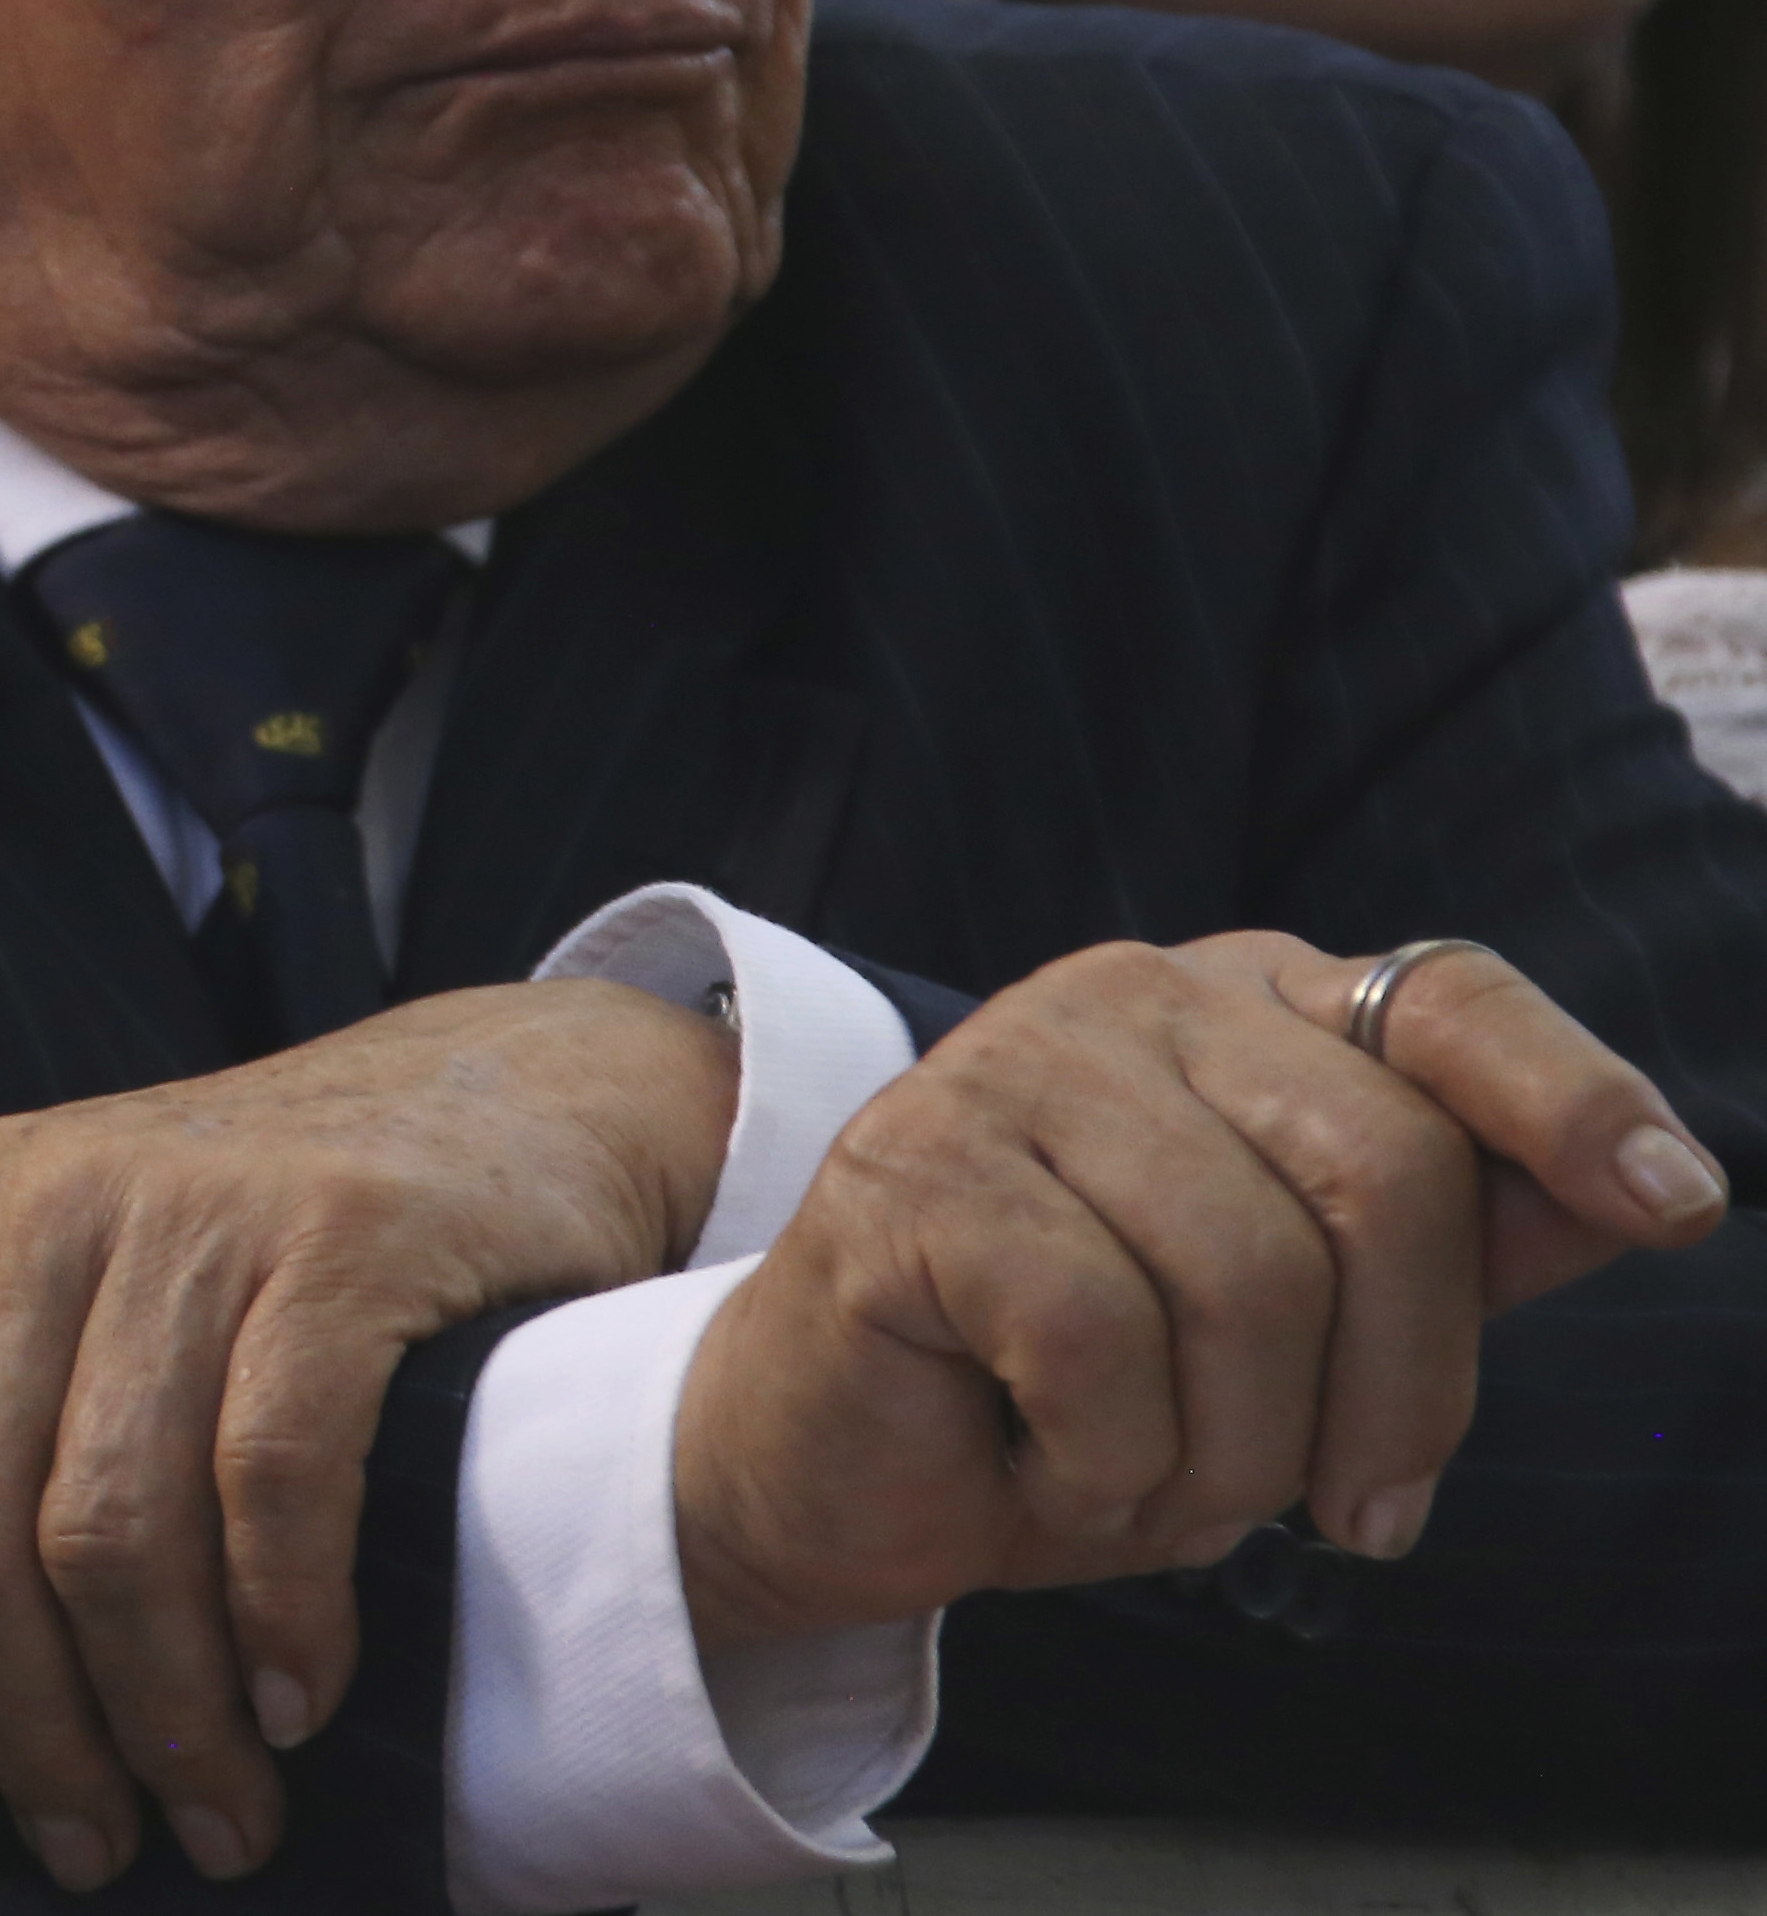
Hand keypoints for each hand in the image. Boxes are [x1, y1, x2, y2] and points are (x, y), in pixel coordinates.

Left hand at [0, 979, 732, 1892]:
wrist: (489, 1102)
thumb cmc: (221, 1211)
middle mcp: (34, 1202)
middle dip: (32, 1733)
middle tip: (95, 1843)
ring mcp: (190, 1214)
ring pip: (114, 1531)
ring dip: (165, 1717)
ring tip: (214, 1810)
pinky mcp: (340, 1240)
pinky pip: (272, 1472)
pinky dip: (279, 1617)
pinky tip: (296, 1699)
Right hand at [677, 934, 1729, 1650]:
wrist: (838, 1463)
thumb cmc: (1080, 1394)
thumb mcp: (1306, 1328)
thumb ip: (1459, 1244)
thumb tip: (1656, 1191)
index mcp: (1241, 1008)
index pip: (1449, 1000)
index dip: (1573, 1099)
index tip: (1674, 1204)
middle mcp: (1127, 997)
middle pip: (1386, 1175)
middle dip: (1398, 1393)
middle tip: (1350, 1515)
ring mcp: (1005, 1067)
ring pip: (1247, 1280)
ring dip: (1230, 1458)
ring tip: (1156, 1484)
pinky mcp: (910, 1170)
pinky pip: (1102, 1343)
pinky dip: (1104, 1463)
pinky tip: (1048, 1464)